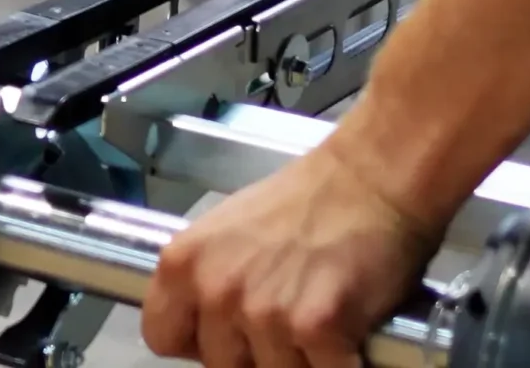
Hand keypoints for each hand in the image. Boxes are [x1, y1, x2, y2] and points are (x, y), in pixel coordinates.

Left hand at [142, 137, 437, 367]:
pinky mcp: (316, 327)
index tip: (222, 336)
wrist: (369, 180)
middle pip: (219, 366)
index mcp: (183, 263)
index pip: (161, 336)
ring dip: (298, 361)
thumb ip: (206, 281)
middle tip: (282, 324)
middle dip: (252, 355)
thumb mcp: (224, 232)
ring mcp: (265, 311)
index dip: (195, 342)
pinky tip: (346, 340)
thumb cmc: (304, 202)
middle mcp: (216, 289)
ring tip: (315, 325)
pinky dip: (340, 365)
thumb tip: (204, 330)